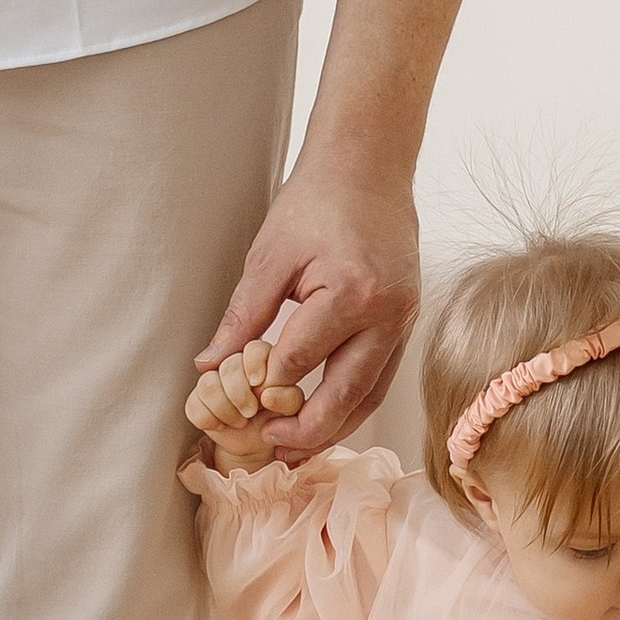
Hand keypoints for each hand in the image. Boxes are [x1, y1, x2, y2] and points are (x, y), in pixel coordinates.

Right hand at [183, 335, 306, 475]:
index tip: (258, 384)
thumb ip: (287, 398)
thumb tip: (266, 393)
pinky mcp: (197, 398)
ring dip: (224, 409)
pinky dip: (209, 420)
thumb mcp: (290, 411)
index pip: (253, 348)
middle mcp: (236, 364)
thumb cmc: (277, 420)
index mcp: (262, 360)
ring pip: (207, 384)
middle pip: (228, 366)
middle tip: (251, 412)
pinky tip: (222, 425)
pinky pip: (193, 404)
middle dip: (239, 394)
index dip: (253, 364)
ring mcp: (214, 380)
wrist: (257, 442)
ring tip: (239, 421)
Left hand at [193, 155, 418, 460]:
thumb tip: (210, 366)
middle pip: (345, 395)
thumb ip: (243, 316)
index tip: (239, 402)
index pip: (299, 362)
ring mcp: (405, 320)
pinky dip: (355, 402)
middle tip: (271, 452)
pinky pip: (383, 376)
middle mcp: (387, 314)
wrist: (370, 166)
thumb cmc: (317, 201)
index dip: (265, 388)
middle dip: (306, 432)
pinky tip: (328, 418)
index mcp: (351, 294)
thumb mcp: (270, 256)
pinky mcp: (409, 321)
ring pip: (371, 395)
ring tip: (298, 451)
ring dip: (335, 428)